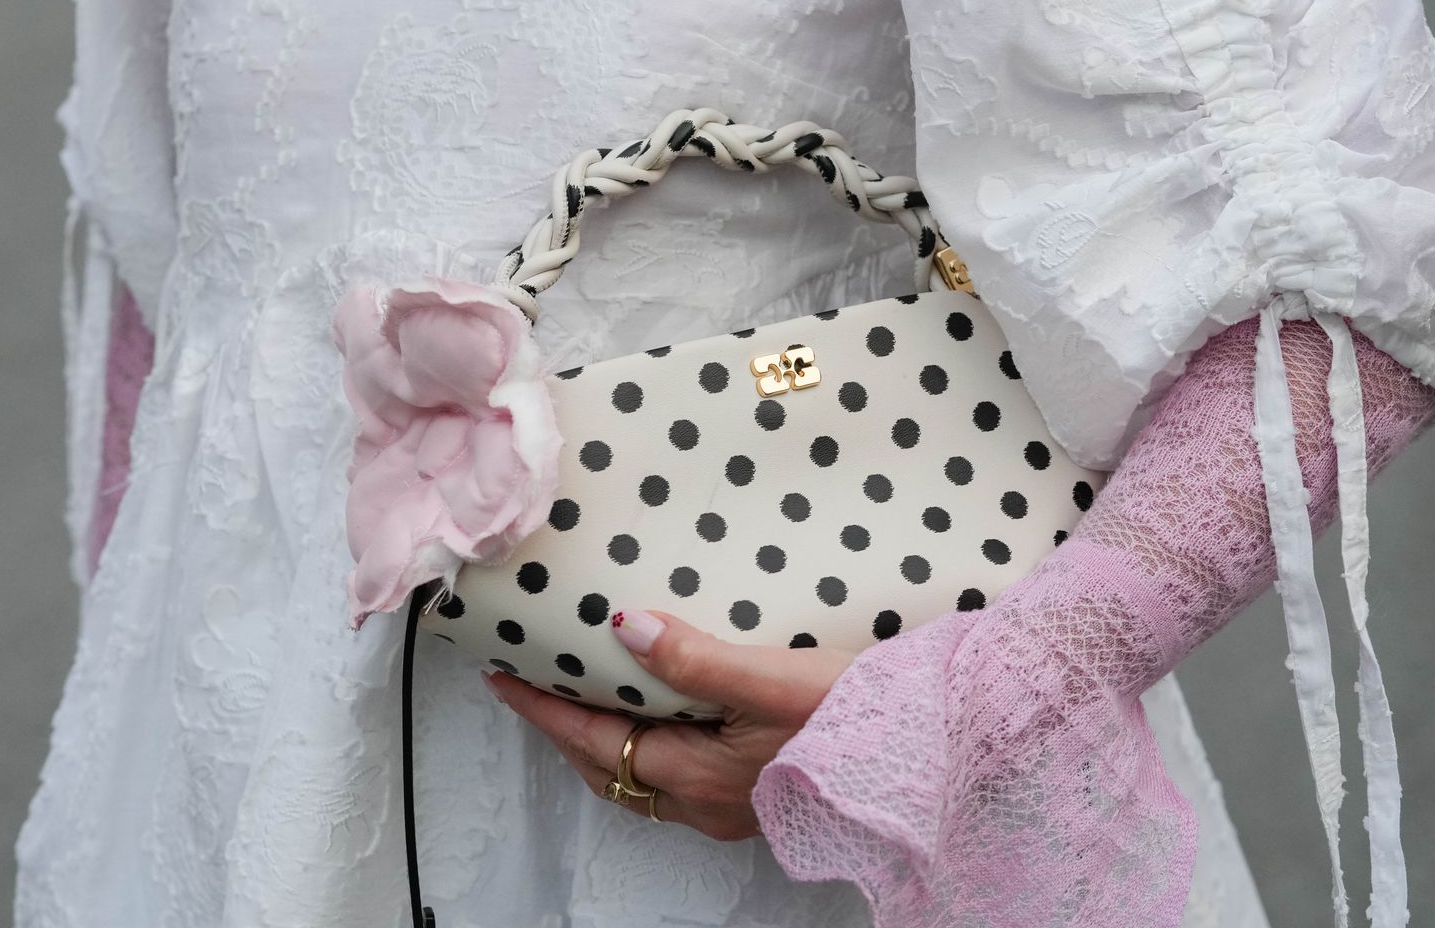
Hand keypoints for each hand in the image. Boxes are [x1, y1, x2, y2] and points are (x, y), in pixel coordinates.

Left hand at [483, 609, 853, 840]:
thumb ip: (694, 657)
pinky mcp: (763, 796)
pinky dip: (651, 745)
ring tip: (591, 696)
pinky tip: (668, 713)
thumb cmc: (857, 715)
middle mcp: (709, 803)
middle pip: (610, 769)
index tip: (504, 679)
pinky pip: (681, 776)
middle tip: (536, 686)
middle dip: (567, 730)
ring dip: (608, 741)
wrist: (931, 751)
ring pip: (645, 778)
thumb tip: (626, 627)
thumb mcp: (770, 677)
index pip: (593, 740)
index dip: (543, 710)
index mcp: (697, 776)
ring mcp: (736, 807)